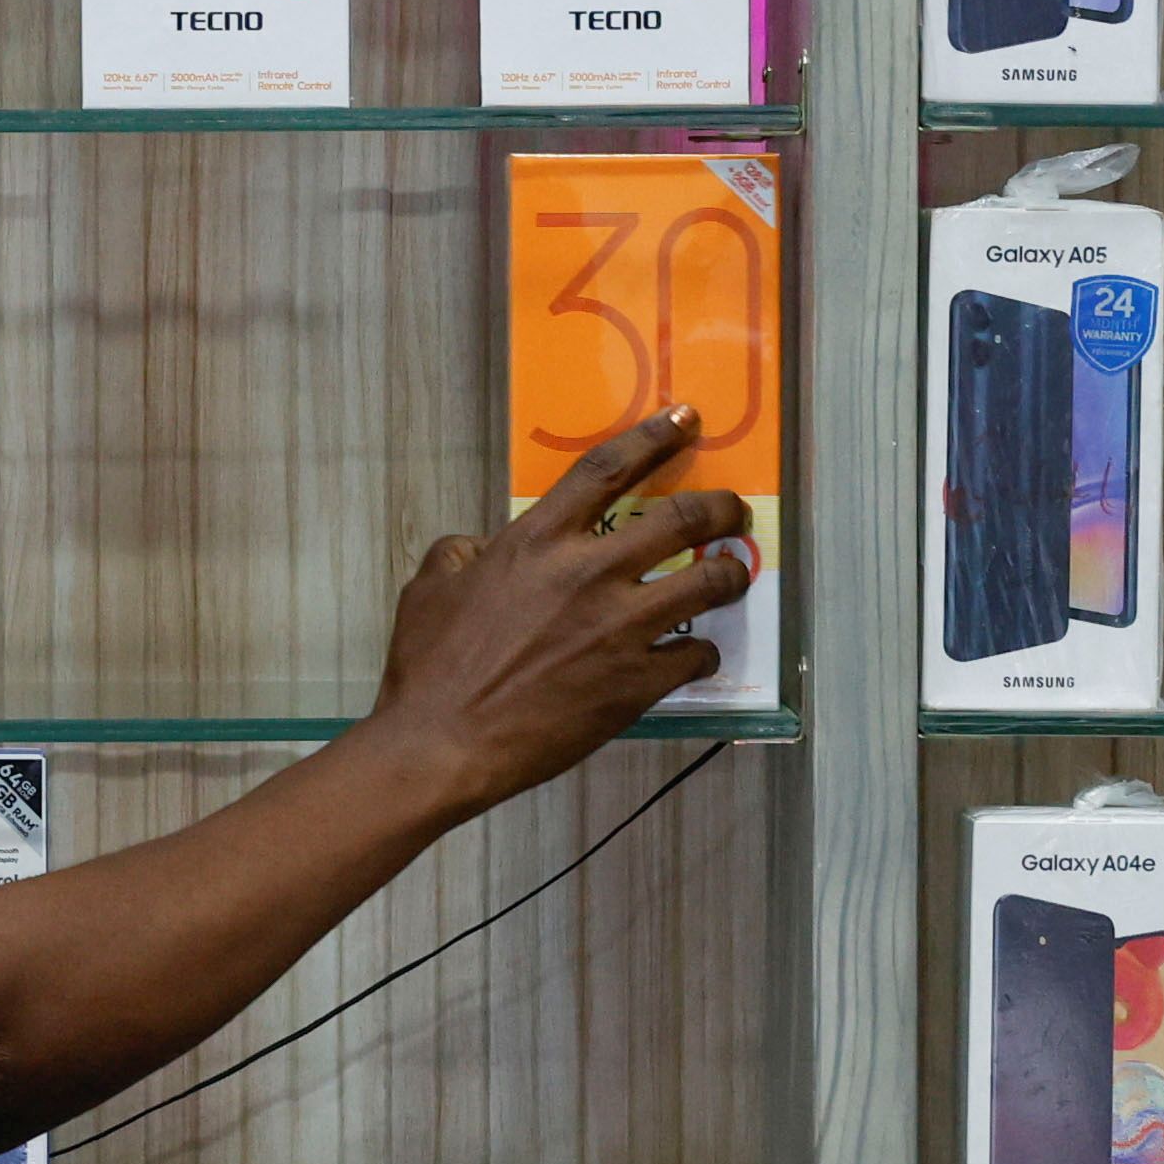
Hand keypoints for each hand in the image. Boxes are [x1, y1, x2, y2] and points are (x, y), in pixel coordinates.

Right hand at [358, 408, 760, 822]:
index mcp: (538, 541)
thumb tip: (483, 546)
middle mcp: (589, 574)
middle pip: (681, 519)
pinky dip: (701, 652)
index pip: (609, 469)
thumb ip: (464, 551)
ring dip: (730, 574)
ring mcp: (619, 629)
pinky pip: (695, 655)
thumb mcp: (431, 586)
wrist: (445, 743)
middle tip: (732, 509)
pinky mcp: (635, 683)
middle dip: (720, 506)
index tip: (686, 419)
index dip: (655, 437)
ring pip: (706, 583)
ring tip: (734, 573)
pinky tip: (696, 655)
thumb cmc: (429, 667)